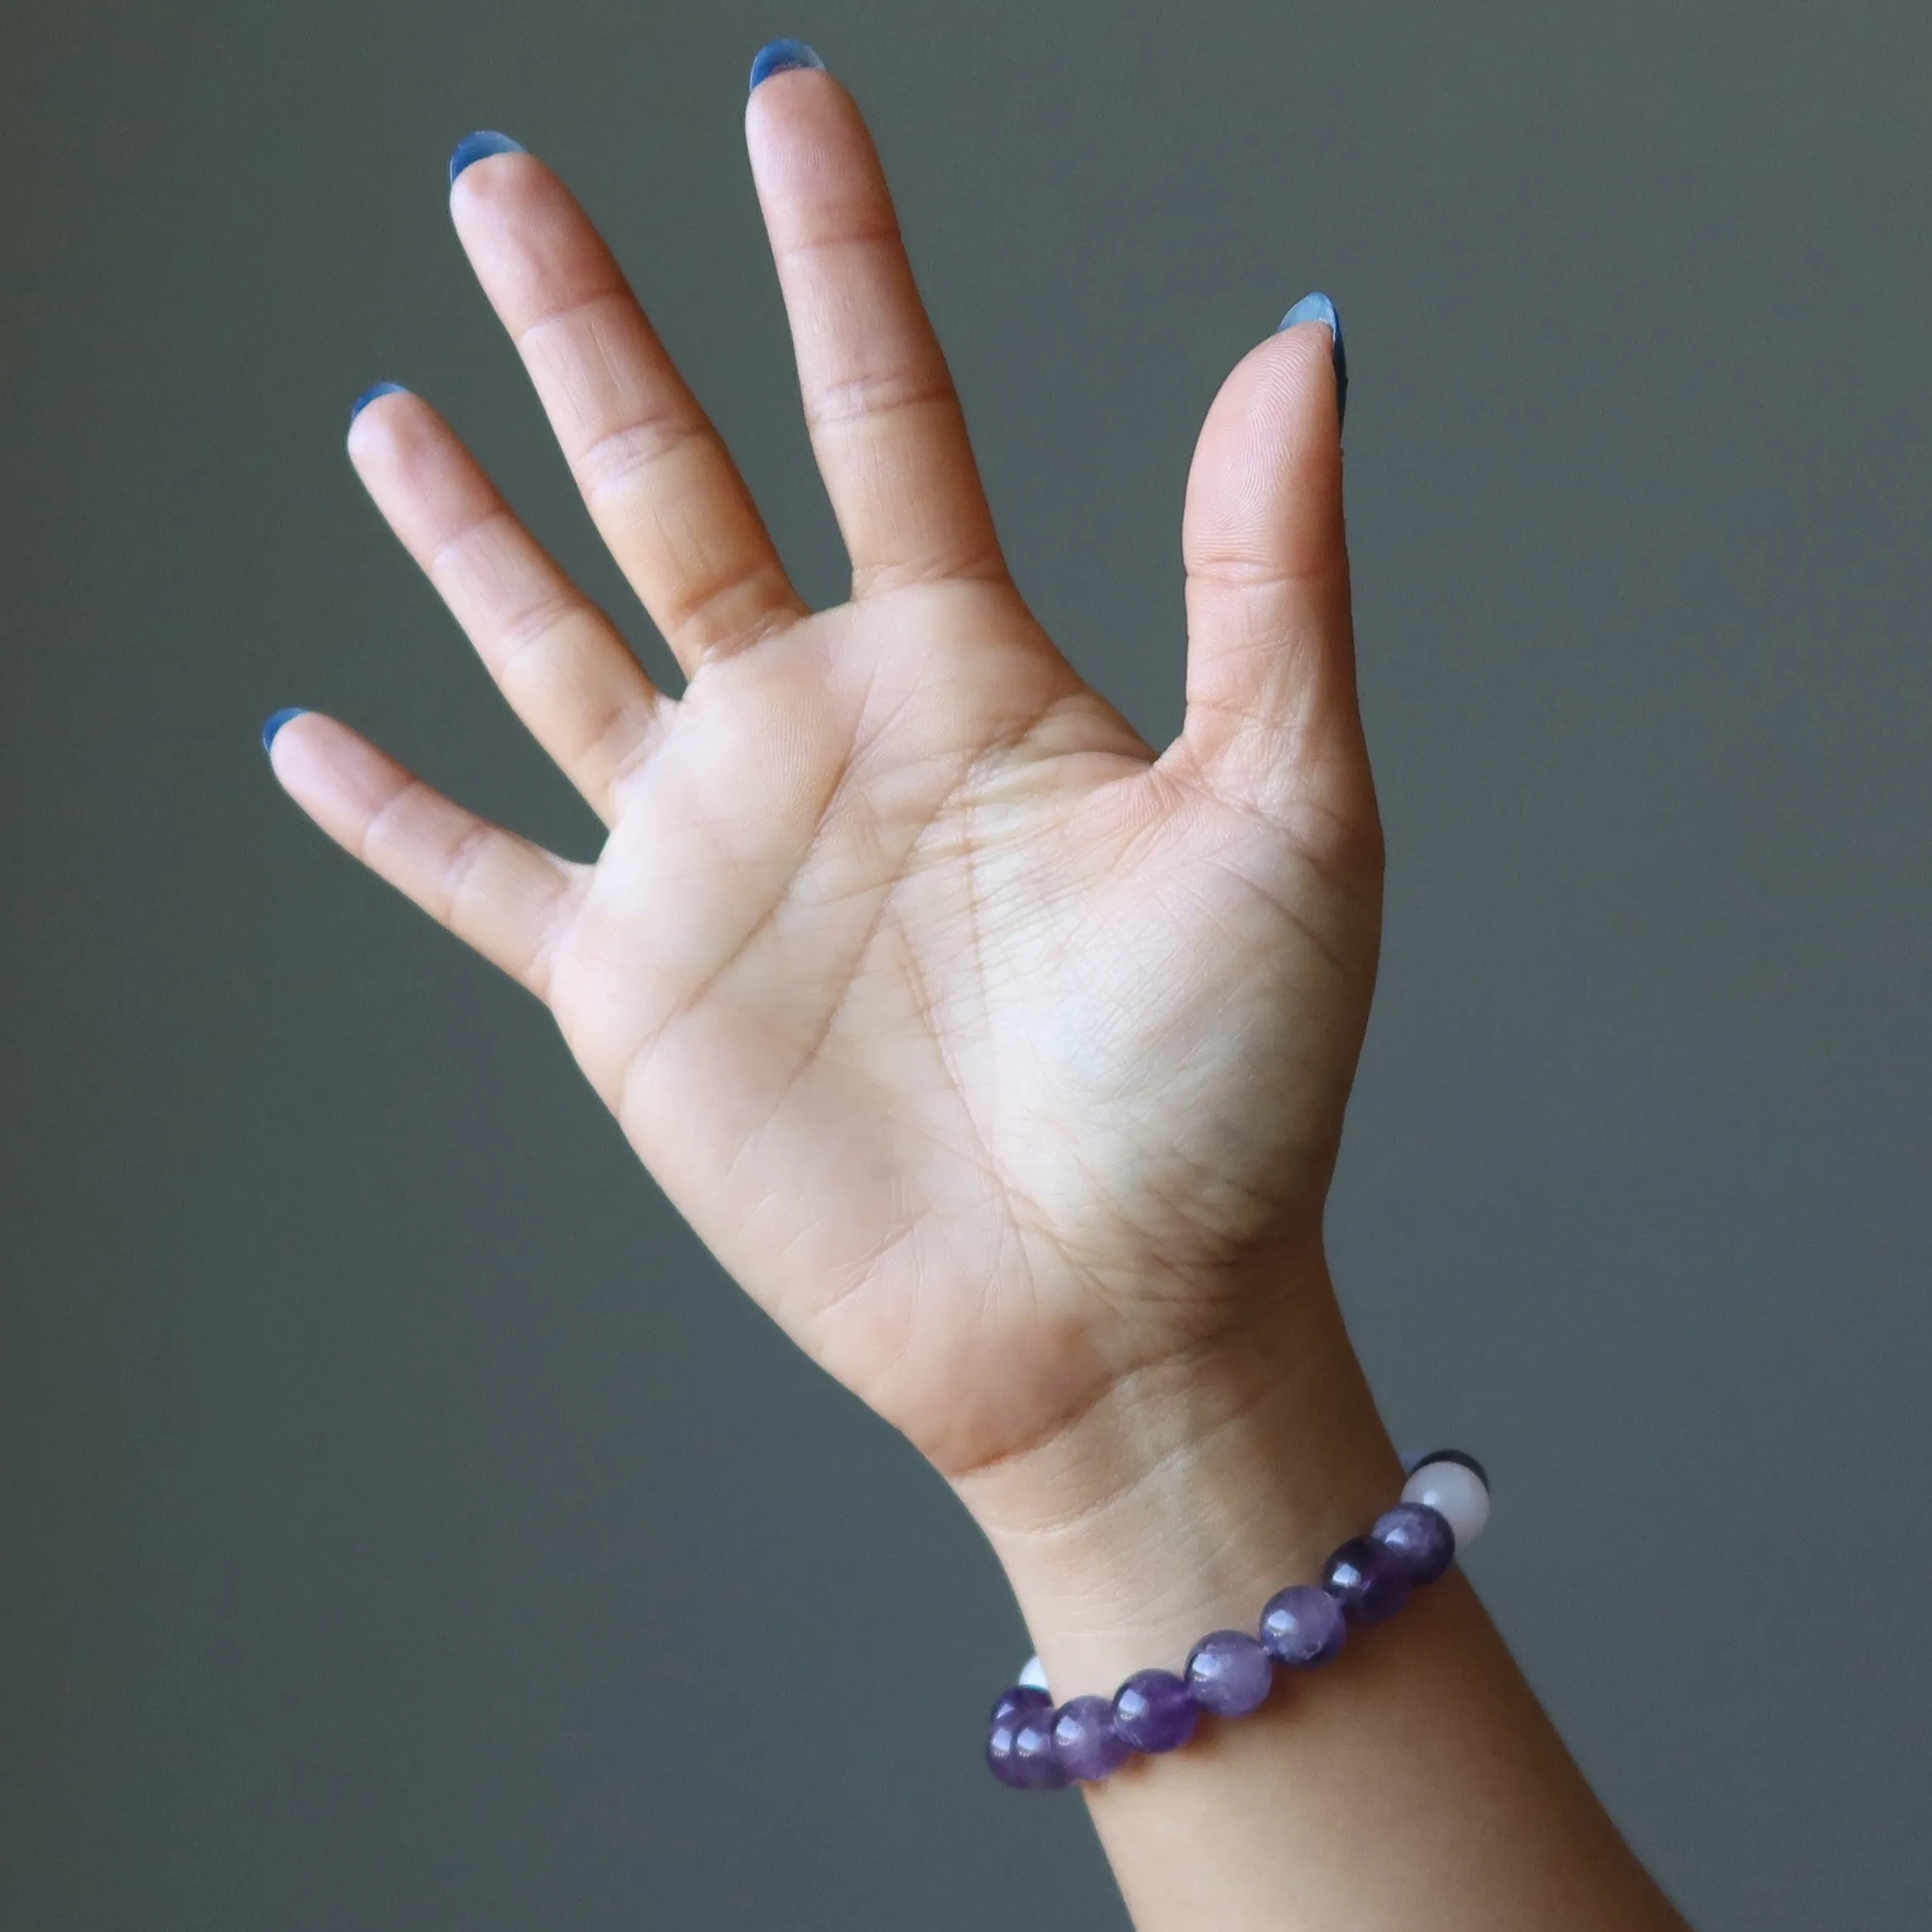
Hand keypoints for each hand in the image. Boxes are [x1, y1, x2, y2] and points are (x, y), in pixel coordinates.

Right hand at [269, 62, 1379, 1501]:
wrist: (1118, 1312)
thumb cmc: (1225, 1088)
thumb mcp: (1283, 813)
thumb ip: (1267, 580)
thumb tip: (1300, 343)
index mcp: (971, 673)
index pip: (885, 406)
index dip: (834, 249)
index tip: (787, 95)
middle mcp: (822, 735)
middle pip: (673, 480)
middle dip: (587, 328)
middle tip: (507, 177)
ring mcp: (713, 857)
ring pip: (554, 643)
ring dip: (467, 529)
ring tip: (393, 405)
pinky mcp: (631, 992)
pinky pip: (477, 879)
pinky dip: (390, 817)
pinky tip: (302, 741)